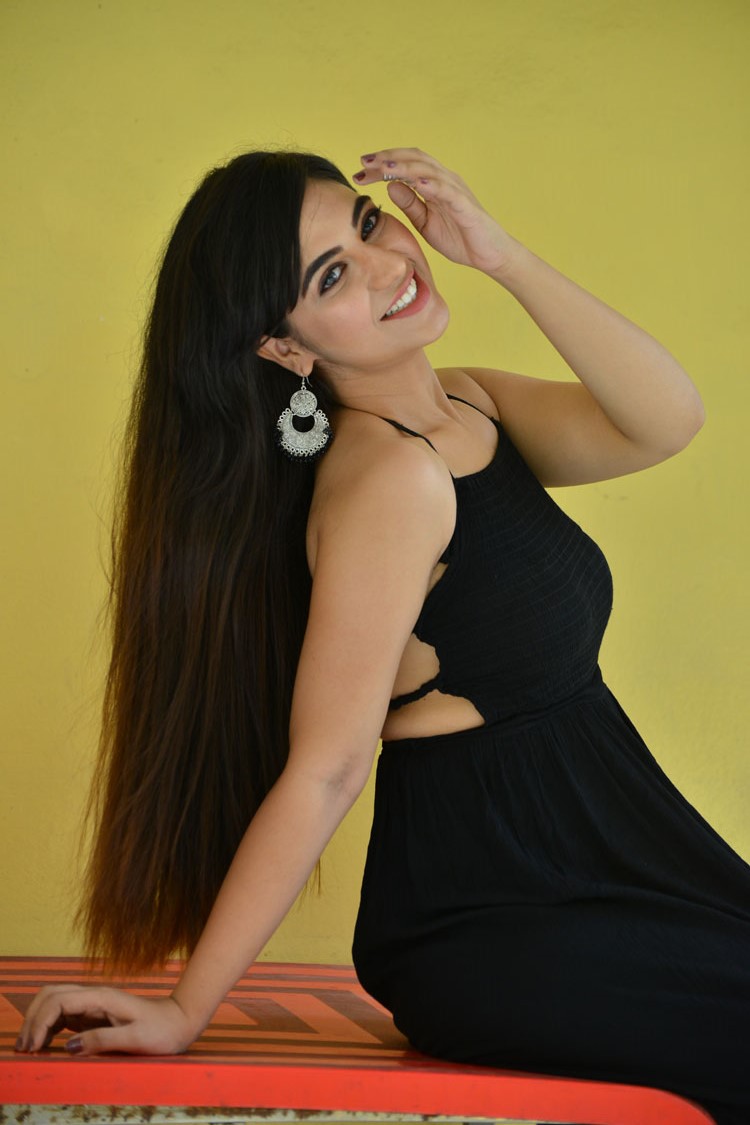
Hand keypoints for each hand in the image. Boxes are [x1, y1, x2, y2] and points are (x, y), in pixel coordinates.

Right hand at [15, 983, 195, 1055]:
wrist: (179, 1021)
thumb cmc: (161, 1030)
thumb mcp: (135, 1039)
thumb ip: (102, 1040)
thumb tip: (69, 1046)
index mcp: (102, 997)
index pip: (59, 1000)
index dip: (40, 1022)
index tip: (33, 1048)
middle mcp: (94, 996)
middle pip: (51, 994)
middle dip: (32, 1018)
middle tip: (24, 1048)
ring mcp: (93, 1004)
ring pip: (55, 1002)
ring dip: (37, 1021)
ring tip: (28, 1048)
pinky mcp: (94, 1014)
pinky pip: (64, 1015)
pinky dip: (49, 1027)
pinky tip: (45, 1044)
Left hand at [353, 147, 517, 276]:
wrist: (489, 256)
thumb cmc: (460, 238)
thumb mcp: (425, 223)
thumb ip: (410, 205)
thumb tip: (390, 187)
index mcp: (434, 184)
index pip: (406, 165)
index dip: (383, 164)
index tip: (360, 170)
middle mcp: (445, 180)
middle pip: (414, 159)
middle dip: (388, 158)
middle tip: (364, 162)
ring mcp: (456, 190)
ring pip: (428, 170)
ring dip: (404, 167)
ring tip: (384, 167)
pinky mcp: (465, 205)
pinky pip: (447, 191)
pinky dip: (430, 184)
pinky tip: (415, 183)